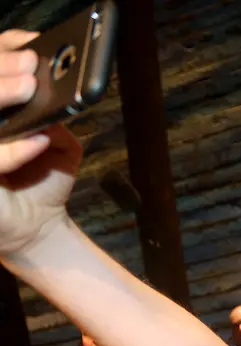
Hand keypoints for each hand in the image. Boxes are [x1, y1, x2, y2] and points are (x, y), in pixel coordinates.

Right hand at [0, 30, 81, 255]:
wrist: (37, 227)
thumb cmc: (41, 180)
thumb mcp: (57, 141)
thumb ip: (55, 116)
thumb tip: (56, 88)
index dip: (1, 53)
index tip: (28, 45)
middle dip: (1, 74)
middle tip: (28, 63)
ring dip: (0, 96)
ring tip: (29, 87)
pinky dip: (13, 150)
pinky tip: (38, 140)